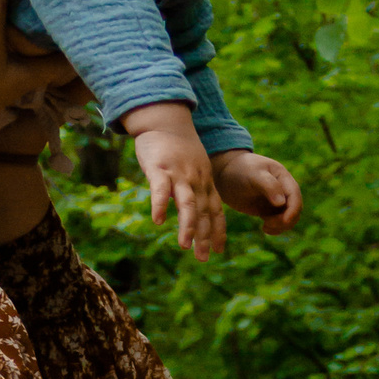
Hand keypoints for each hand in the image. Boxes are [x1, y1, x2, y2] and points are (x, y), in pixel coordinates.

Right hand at [127, 104, 226, 258]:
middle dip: (204, 236)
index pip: (216, 210)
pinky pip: (160, 189)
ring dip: (187, 225)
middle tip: (204, 259)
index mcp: (205, 182)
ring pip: (187, 203)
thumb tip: (194, 213)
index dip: (218, 230)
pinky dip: (160, 204)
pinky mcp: (159, 168)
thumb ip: (195, 189)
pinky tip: (158, 220)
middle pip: (203, 212)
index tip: (220, 250)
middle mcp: (196, 180)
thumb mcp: (194, 168)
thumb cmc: (178, 147)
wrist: (166, 120)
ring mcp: (179, 174)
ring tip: (184, 245)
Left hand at [212, 150, 302, 236]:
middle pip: (295, 209)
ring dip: (281, 226)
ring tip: (265, 226)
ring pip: (288, 218)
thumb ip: (269, 186)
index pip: (295, 196)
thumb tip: (281, 203)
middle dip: (285, 220)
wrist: (225, 173)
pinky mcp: (267, 209)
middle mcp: (283, 189)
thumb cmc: (239, 170)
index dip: (293, 210)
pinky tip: (264, 228)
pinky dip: (275, 228)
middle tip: (267, 223)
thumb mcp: (253, 174)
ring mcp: (276, 200)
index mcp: (283, 177)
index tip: (284, 221)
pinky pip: (278, 222)